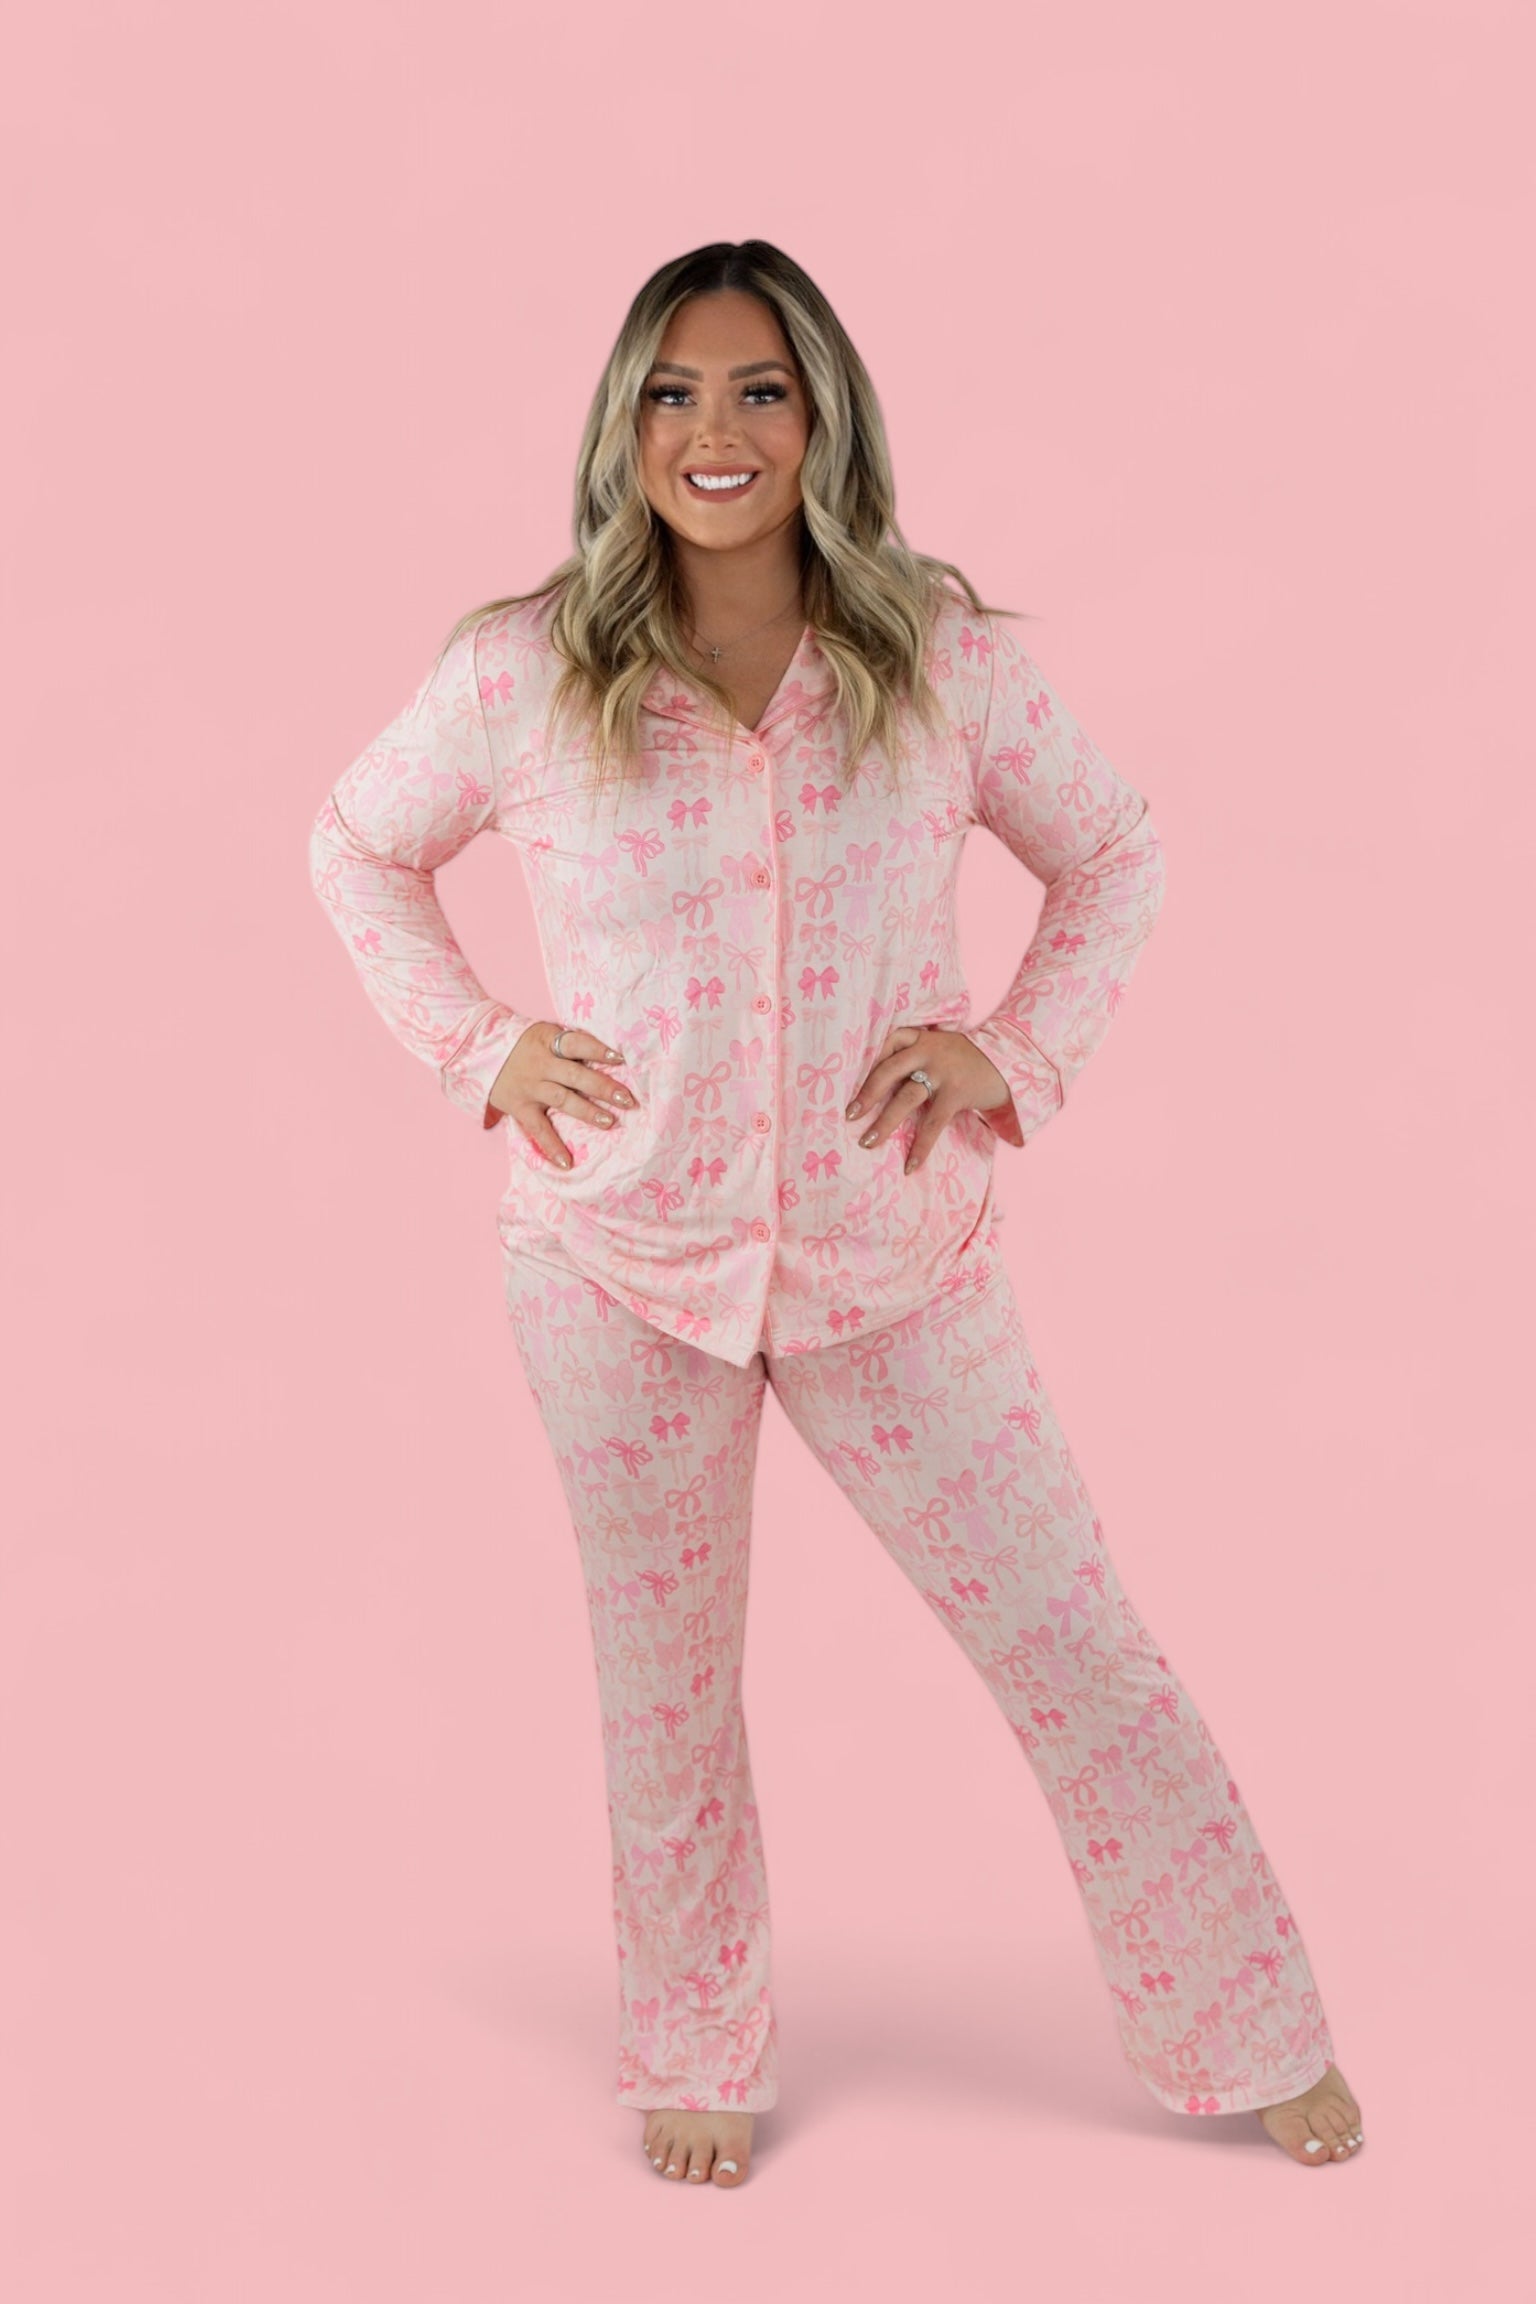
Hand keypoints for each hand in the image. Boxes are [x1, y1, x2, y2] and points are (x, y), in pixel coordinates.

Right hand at [489, 1022, 635, 1168]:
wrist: (480, 1052)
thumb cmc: (526, 1044)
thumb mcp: (545, 1034)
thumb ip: (570, 1044)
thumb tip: (612, 1057)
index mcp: (548, 1041)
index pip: (577, 1043)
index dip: (598, 1050)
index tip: (621, 1059)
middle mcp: (541, 1064)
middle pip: (576, 1076)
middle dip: (603, 1087)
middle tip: (627, 1100)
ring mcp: (530, 1087)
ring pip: (562, 1100)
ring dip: (587, 1112)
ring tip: (609, 1122)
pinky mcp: (519, 1107)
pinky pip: (538, 1129)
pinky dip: (552, 1147)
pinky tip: (567, 1163)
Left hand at [845, 1025, 1012, 1174]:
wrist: (1009, 1062)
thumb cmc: (967, 1060)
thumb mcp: (941, 1047)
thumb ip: (916, 1056)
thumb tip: (881, 1087)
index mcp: (922, 1038)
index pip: (888, 1042)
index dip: (868, 1061)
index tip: (848, 1082)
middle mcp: (928, 1050)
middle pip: (888, 1071)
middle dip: (866, 1095)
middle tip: (849, 1116)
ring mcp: (942, 1071)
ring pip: (906, 1098)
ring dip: (884, 1123)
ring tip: (867, 1142)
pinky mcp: (956, 1092)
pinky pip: (933, 1123)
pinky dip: (920, 1146)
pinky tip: (910, 1164)